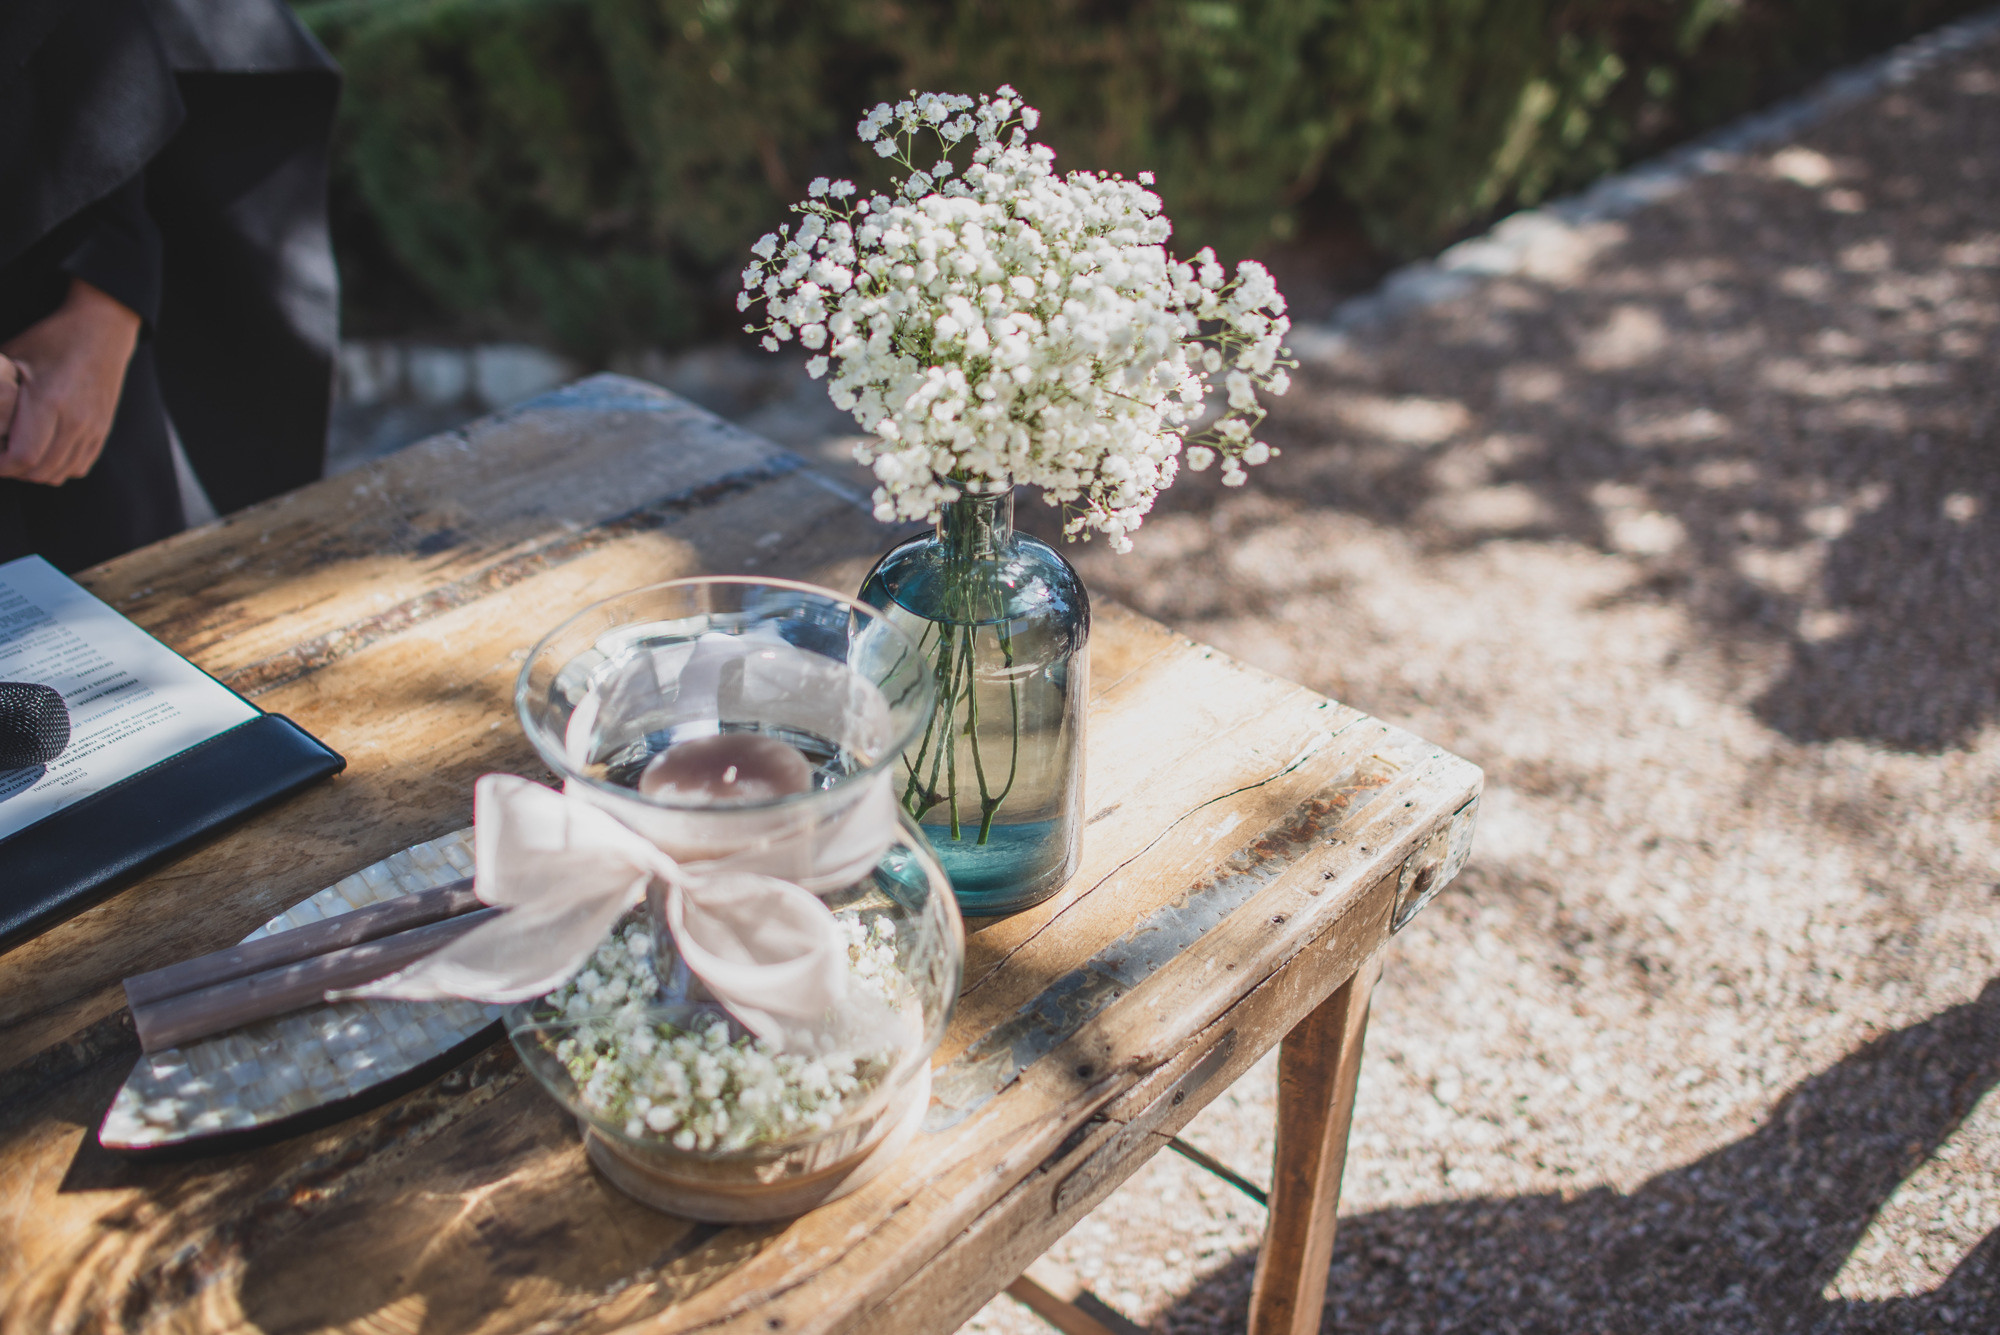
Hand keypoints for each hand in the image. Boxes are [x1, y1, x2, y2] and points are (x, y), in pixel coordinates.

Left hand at [0, 280, 141, 484]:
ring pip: (60, 473)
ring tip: (18, 454)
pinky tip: (44, 451)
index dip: (1, 465)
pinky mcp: (102, 431)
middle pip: (40, 472)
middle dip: (13, 471)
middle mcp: (75, 420)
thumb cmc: (50, 341)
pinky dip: (59, 468)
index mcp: (49, 401)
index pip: (23, 457)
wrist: (101, 331)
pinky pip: (78, 466)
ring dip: (35, 472)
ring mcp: (93, 428)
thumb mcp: (11, 359)